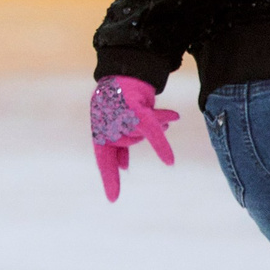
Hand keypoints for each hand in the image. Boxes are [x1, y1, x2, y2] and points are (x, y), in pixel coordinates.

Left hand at [90, 75, 178, 202]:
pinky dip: (160, 143)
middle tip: (143, 113)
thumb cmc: (121, 100)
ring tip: (157, 110)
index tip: (113, 199)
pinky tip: (169, 159)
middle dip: (142, 132)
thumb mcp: (118, 123)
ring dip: (156, 121)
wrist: (127, 70)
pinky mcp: (134, 108)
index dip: (110, 179)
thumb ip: (120, 144)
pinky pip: (150, 129)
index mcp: (100, 131)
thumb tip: (123, 167)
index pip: (104, 160)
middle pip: (130, 142)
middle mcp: (105, 124)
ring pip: (142, 133)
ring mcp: (118, 116)